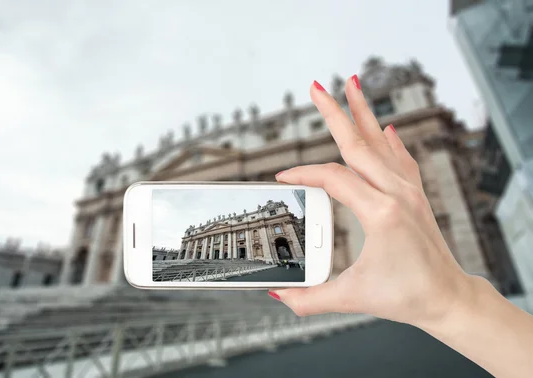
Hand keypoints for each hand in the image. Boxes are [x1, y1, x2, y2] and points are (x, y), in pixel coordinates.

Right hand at [270, 77, 474, 327]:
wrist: (448, 297)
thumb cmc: (407, 296)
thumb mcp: (352, 297)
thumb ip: (309, 299)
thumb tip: (278, 294)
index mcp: (381, 212)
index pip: (333, 179)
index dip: (304, 175)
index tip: (283, 178)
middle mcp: (397, 193)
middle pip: (358, 143)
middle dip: (334, 113)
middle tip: (316, 87)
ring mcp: (409, 191)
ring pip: (381, 142)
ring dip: (363, 113)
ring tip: (352, 85)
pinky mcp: (416, 195)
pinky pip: (401, 158)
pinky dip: (390, 139)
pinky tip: (386, 128)